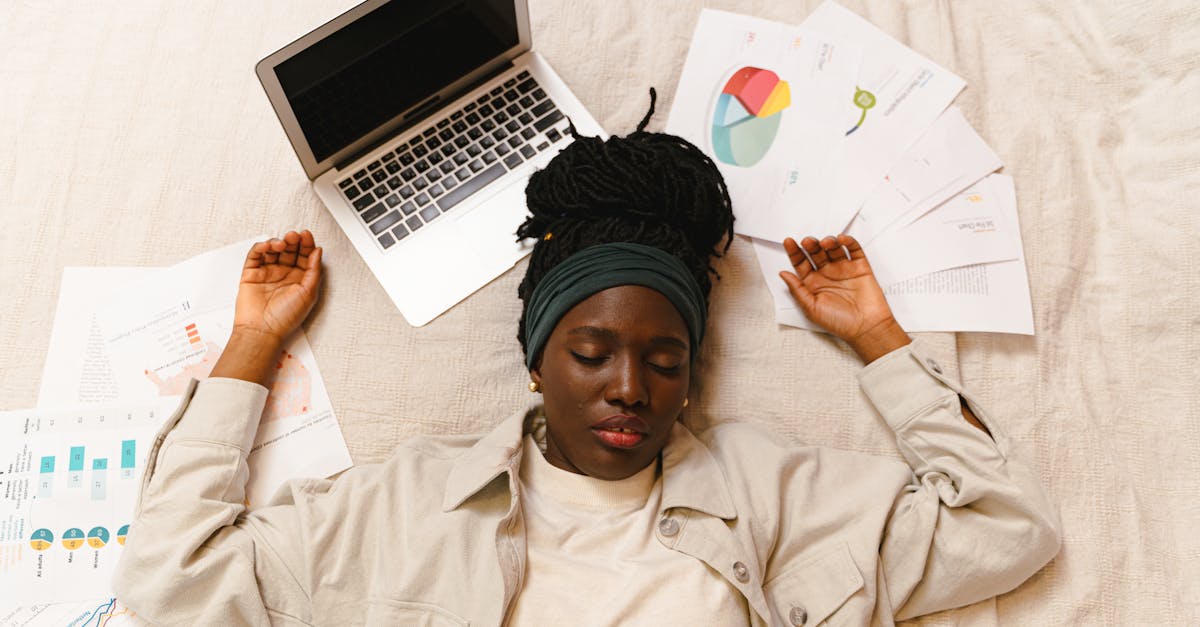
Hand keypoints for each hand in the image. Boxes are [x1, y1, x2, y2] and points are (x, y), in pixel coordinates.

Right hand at [234, 230, 322, 341]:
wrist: (262, 330)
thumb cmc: (285, 317)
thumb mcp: (308, 293)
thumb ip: (314, 271)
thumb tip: (318, 251)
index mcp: (300, 279)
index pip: (304, 256)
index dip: (306, 244)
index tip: (307, 235)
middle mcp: (284, 274)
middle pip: (289, 250)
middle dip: (293, 240)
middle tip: (295, 236)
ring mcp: (268, 273)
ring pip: (273, 250)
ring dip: (278, 242)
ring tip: (282, 243)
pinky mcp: (252, 273)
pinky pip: (256, 255)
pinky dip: (261, 247)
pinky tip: (268, 246)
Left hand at [779, 234, 908, 362]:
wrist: (866, 327)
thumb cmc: (838, 322)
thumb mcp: (811, 308)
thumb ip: (797, 289)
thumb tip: (782, 273)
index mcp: (813, 283)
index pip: (800, 263)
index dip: (794, 252)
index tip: (788, 242)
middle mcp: (827, 274)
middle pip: (816, 253)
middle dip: (811, 245)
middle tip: (808, 242)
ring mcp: (843, 269)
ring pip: (833, 248)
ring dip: (828, 241)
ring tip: (825, 243)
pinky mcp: (860, 267)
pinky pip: (854, 249)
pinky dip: (848, 241)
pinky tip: (841, 239)